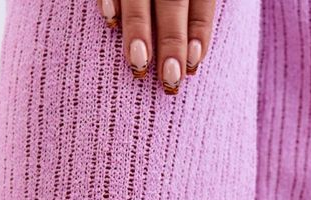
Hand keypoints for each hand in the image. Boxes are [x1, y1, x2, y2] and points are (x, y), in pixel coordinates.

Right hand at [99, 0, 215, 93]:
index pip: (201, 0)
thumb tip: (193, 52)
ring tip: (139, 63)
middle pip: (173, 0)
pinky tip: (109, 20)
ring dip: (139, 28)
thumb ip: (192, 5)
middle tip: (170, 80)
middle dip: (172, 41)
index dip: (199, 31)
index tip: (194, 64)